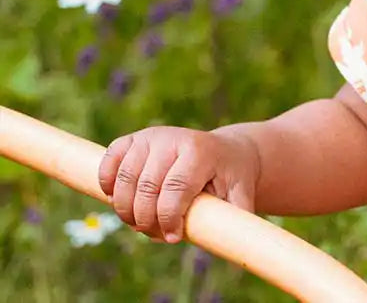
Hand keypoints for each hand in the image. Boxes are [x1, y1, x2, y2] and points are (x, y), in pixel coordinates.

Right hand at [98, 126, 259, 242]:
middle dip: (146, 220)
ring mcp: (151, 137)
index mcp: (201, 151)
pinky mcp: (133, 140)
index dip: (169, 219)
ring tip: (141, 222)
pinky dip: (107, 184)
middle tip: (156, 233)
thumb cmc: (230, 178)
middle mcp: (173, 139)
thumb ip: (235, 218)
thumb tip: (231, 249)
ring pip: (124, 180)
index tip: (174, 237)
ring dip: (126, 210)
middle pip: (146, 188)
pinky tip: (117, 199)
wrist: (223, 152)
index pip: (176, 188)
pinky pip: (109, 162)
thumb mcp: (239, 194)